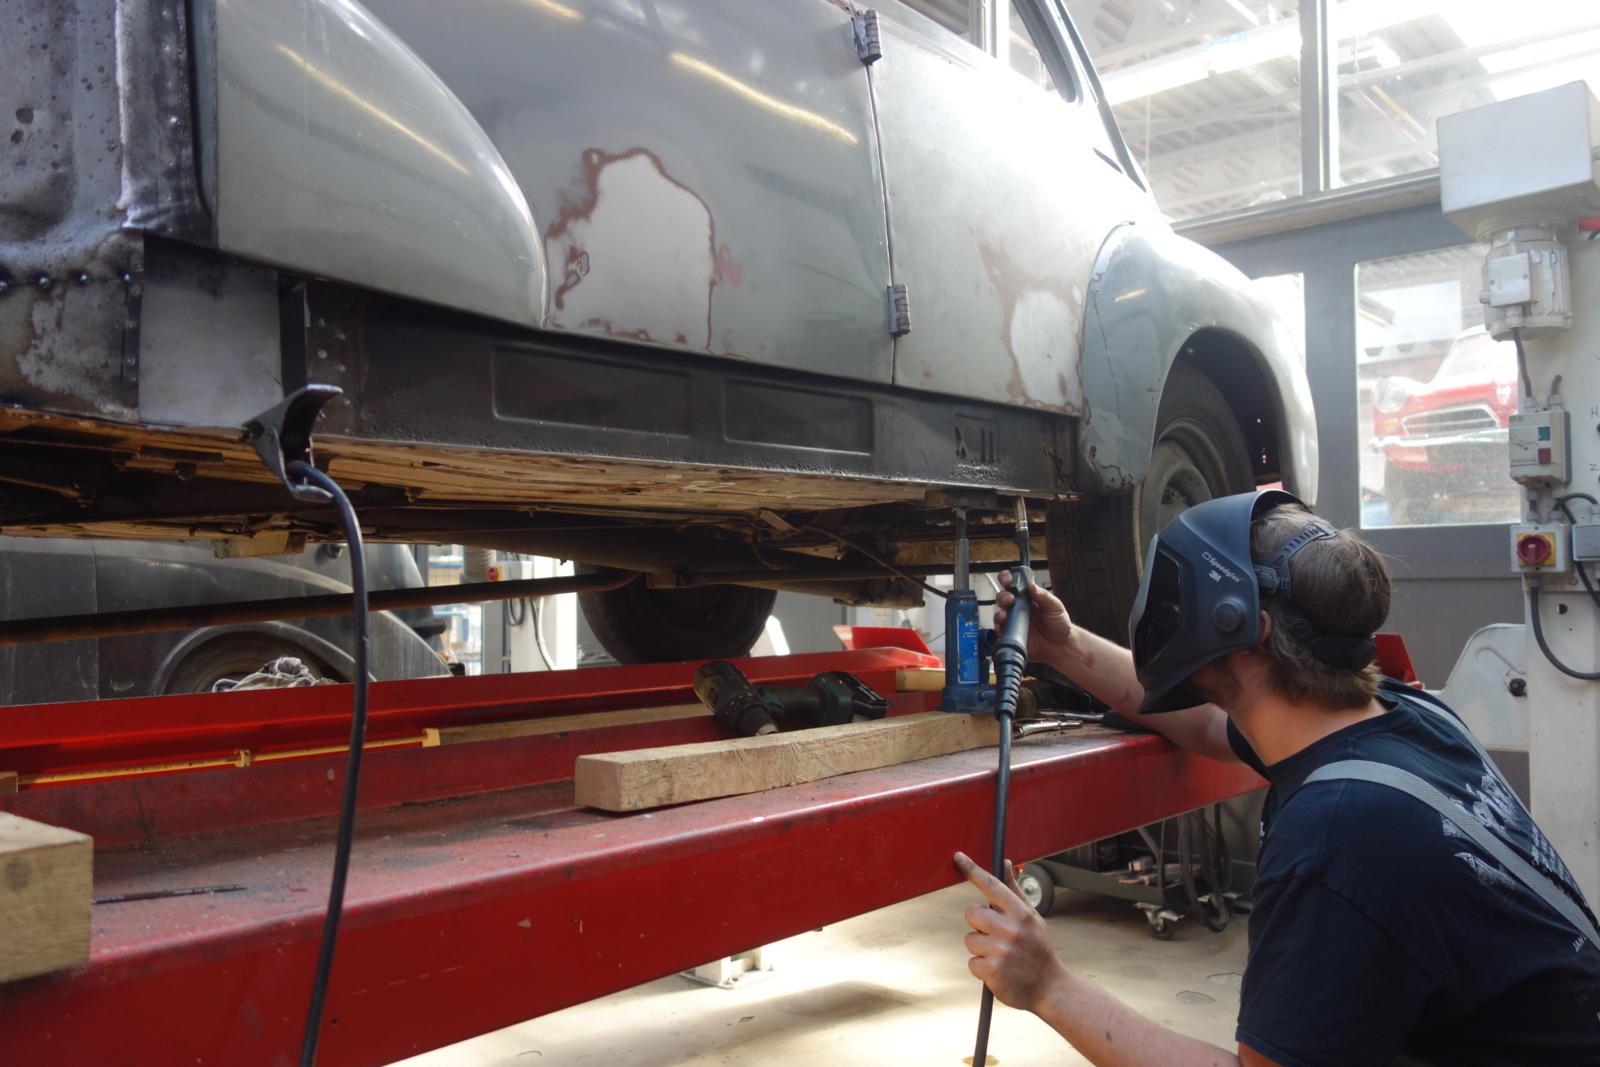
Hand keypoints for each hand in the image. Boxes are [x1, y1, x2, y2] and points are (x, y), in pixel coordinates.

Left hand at [954, 851, 1068, 1013]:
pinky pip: (972, 962)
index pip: (992, 885)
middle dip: (978, 923)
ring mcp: (1001, 951)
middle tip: (994, 934)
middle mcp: (1011, 930)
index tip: (959, 858)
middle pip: (971, 913)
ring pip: (969, 939)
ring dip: (980, 948)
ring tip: (1001, 955)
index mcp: (1021, 913)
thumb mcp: (1032, 918)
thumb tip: (1005, 863)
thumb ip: (1014, 890)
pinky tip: (999, 970)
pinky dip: (982, 967)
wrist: (1050, 988)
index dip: (973, 870)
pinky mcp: (992, 971)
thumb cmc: (1038, 950)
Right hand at [993, 570, 1071, 664]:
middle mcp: (1018, 607)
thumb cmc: (1059, 625)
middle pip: (1002, 597)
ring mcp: (1013, 621)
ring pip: (999, 612)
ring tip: (1005, 615)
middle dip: (1003, 596)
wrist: (1060, 646)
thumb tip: (1031, 585)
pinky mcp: (1011, 634)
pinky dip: (998, 628)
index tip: (1008, 579)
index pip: (1013, 584)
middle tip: (1010, 599)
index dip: (1007, 579)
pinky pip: (999, 630)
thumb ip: (1043, 595)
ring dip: (999, 612)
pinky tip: (1002, 627)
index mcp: (1027, 597)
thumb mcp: (1055, 606)